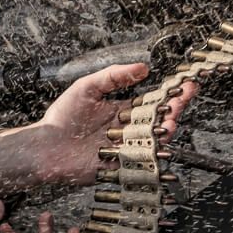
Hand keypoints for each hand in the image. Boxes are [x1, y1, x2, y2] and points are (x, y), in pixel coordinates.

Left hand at [0, 63, 197, 192]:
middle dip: (175, 107)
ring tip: (173, 116)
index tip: (186, 82)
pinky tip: (160, 138)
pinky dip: (155, 149)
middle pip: (158, 118)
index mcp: (121, 110)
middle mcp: (128, 129)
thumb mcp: (87, 87)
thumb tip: (142, 68)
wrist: (46, 148)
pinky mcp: (123, 164)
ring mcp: (127, 147)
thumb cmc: (62, 117)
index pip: (151, 100)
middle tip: (186, 95)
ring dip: (167, 127)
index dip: (169, 92)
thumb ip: (113, 76)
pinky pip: (144, 158)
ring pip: (155, 138)